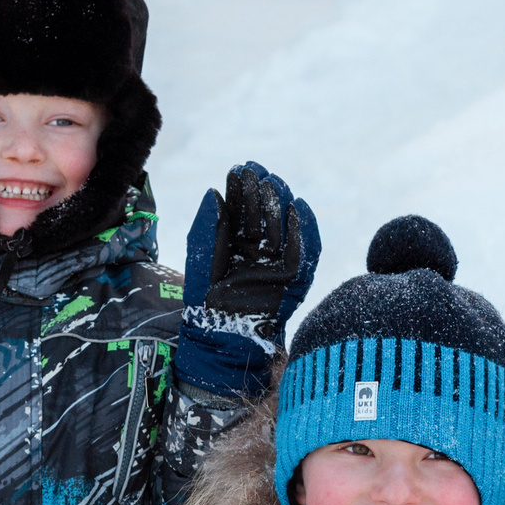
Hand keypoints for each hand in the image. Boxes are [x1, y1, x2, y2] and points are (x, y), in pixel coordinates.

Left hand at [183, 162, 319, 328]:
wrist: (220, 337)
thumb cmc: (204, 300)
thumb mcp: (200, 259)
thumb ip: (206, 228)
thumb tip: (212, 192)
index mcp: (235, 242)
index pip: (242, 209)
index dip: (242, 188)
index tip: (240, 168)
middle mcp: (259, 249)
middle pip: (265, 214)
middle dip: (262, 192)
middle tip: (258, 173)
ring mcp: (277, 263)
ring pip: (284, 227)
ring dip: (281, 204)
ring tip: (274, 184)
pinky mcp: (294, 279)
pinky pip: (304, 252)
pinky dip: (304, 230)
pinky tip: (298, 208)